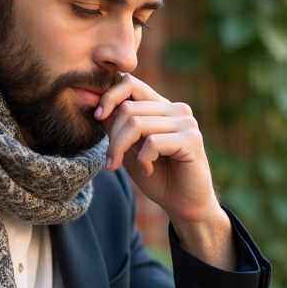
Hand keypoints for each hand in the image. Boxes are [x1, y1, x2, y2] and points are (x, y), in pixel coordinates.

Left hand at [96, 75, 233, 266]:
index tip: (97, 117)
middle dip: (113, 137)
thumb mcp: (129, 149)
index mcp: (161, 106)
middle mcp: (176, 109)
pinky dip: (143, 160)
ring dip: (122, 149)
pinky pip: (153, 142)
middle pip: (129, 108)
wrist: (183, 205)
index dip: (109, 96)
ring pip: (137, 124)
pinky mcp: (192, 140)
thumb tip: (95, 102)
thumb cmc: (157, 176)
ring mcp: (186, 122)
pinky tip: (148, 170)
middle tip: (111, 161)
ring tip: (127, 167)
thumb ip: (116, 125)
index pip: (130, 83)